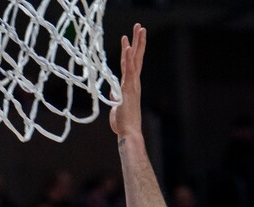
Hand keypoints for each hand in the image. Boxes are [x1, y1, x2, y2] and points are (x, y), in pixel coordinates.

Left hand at [109, 23, 145, 138]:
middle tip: (140, 27)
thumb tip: (113, 92)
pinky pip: (129, 70)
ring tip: (138, 29)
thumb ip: (116, 97)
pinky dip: (129, 58)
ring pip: (134, 60)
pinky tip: (129, 47)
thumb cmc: (123, 123)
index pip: (131, 66)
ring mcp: (132, 85)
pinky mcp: (129, 89)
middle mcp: (133, 83)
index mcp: (130, 87)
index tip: (130, 40)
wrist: (128, 132)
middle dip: (138, 42)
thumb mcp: (117, 107)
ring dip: (136, 43)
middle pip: (136, 58)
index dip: (130, 52)